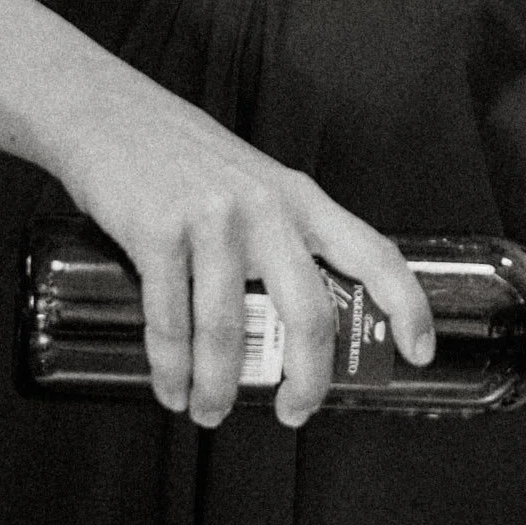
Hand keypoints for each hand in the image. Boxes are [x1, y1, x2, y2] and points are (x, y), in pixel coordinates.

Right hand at [61, 76, 431, 428]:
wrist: (106, 112)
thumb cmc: (183, 157)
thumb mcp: (254, 184)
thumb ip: (281, 239)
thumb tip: (297, 323)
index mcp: (301, 199)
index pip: (374, 254)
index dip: (408, 306)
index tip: (420, 350)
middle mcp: (266, 208)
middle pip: (308, 312)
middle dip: (306, 378)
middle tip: (294, 411)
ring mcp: (212, 220)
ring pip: (230, 330)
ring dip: (220, 386)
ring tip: (209, 412)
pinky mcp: (157, 231)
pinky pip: (171, 320)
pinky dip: (171, 368)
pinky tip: (172, 388)